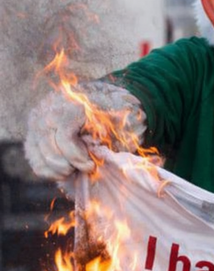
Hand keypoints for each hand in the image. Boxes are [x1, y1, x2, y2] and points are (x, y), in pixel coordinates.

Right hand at [24, 81, 145, 179]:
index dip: (77, 157)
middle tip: (86, 168)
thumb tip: (102, 144)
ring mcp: (37, 121)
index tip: (91, 165)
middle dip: (68, 165)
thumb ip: (115, 128)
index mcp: (71, 104)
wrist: (106, 100)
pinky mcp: (33, 134)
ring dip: (58, 169)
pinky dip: (48, 170)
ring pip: (39, 155)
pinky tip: (66, 170)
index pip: (64, 137)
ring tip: (76, 169)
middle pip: (48, 147)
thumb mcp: (123, 116)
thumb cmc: (117, 111)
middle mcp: (49, 109)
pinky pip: (34, 159)